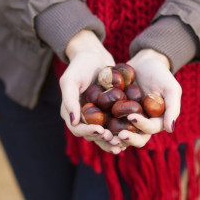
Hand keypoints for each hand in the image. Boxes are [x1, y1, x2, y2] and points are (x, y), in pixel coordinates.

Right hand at [60, 30, 120, 153]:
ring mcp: (97, 114)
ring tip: (123, 144)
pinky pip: (114, 123)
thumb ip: (69, 100)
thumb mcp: (70, 80)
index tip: (101, 130)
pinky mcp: (108, 110)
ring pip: (104, 133)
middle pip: (92, 135)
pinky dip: (121, 130)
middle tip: (116, 141)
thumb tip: (73, 121)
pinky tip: (131, 133)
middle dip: (103, 140)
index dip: (89, 132)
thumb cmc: (79, 66)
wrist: (93, 54)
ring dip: (112, 140)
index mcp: (71, 112)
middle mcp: (84, 117)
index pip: (78, 128)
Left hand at [112, 49, 181, 147]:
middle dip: (127, 138)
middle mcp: (142, 123)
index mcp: (156, 121)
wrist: (144, 62)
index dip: (142, 126)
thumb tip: (170, 129)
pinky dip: (104, 125)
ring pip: (121, 134)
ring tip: (105, 134)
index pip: (149, 129)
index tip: (132, 117)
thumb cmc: (161, 74)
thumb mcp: (171, 89)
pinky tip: (95, 123)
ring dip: (114, 137)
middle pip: (136, 137)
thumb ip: (173, 108)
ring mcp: (128, 119)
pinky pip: (109, 121)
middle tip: (117, 136)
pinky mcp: (116, 112)